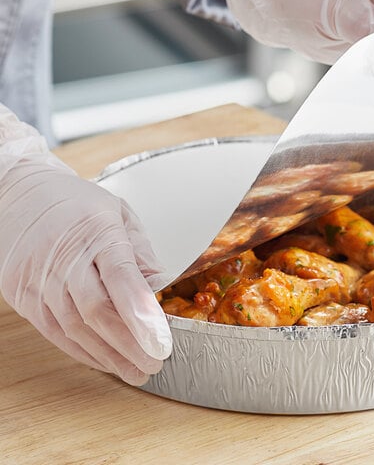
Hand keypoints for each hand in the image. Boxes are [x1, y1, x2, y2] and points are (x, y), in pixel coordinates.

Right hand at [0, 107, 171, 384]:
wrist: (21, 194)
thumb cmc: (79, 204)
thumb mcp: (120, 214)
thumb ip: (141, 252)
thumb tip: (161, 288)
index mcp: (97, 229)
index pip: (120, 274)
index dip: (140, 311)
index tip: (161, 341)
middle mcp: (65, 254)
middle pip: (95, 308)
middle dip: (128, 343)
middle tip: (155, 363)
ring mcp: (38, 275)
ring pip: (73, 325)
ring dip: (107, 354)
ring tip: (135, 371)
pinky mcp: (20, 292)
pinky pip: (52, 329)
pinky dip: (80, 350)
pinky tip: (104, 360)